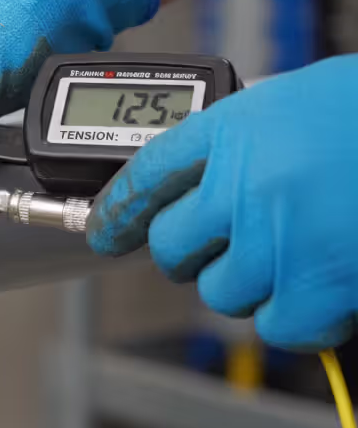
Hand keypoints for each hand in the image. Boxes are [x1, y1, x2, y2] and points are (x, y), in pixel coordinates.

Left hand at [88, 56, 357, 350]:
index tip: (103, 230)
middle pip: (171, 246)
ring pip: (221, 291)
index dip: (116, 210)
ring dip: (252, 284)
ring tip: (295, 257)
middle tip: (226, 249)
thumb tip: (211, 179)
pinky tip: (324, 290)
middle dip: (192, 254)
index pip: (144, 175)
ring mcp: (274, 239)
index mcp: (231, 129)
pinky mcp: (314, 286)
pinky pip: (276, 324)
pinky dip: (299, 317)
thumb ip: (247, 140)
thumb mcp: (297, 103)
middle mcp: (240, 184)